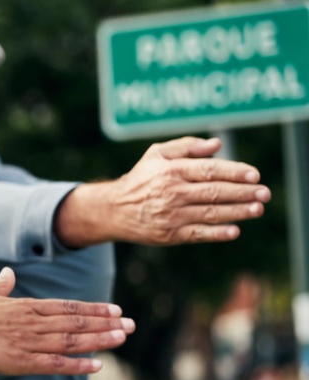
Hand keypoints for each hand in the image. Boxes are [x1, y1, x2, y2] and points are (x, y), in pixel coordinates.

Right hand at [0, 268, 132, 374]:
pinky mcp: (19, 361)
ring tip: (122, 337)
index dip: (94, 309)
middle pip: (77, 323)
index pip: (69, 306)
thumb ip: (2, 285)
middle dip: (106, 323)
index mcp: (26, 306)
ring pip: (72, 341)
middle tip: (131, 324)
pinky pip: (55, 364)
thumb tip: (8, 273)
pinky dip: (78, 365)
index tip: (116, 310)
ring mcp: (27, 342)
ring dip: (100, 340)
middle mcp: (32, 322)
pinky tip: (97, 365)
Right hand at [56, 136, 270, 247]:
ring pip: (210, 213)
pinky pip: (197, 234)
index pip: (210, 170)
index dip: (235, 172)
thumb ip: (187, 146)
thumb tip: (217, 144)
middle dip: (243, 193)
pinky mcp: (169, 235)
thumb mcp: (156, 155)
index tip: (255, 175)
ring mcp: (171, 215)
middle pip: (215, 192)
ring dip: (237, 212)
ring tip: (257, 209)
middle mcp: (172, 192)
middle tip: (265, 193)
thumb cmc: (141, 179)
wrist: (113, 209)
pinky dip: (217, 233)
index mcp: (172, 171)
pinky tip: (234, 231)